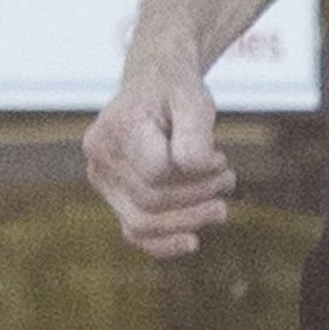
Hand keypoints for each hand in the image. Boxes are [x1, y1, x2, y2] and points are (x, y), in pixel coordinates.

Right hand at [83, 65, 235, 260]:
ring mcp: (102, 180)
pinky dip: (162, 243)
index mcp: (118, 127)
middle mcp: (101, 156)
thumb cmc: (177, 91)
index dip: (196, 175)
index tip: (219, 158)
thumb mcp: (193, 99)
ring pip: (141, 223)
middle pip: (152, 201)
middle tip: (228, 178)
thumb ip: (195, 131)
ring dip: (189, 220)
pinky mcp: (114, 197)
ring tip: (220, 206)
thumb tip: (194, 167)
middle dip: (199, 196)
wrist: (156, 86)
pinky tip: (192, 242)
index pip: (158, 173)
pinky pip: (133, 232)